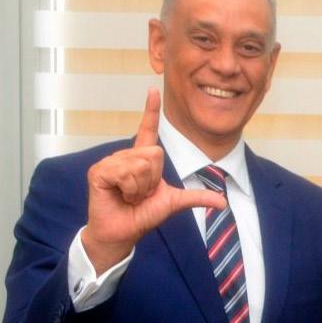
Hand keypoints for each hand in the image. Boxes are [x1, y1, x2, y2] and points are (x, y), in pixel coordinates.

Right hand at [80, 88, 226, 273]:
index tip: (153, 90)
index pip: (148, 130)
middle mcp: (126, 156)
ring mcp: (111, 162)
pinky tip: (120, 196)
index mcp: (142, 159)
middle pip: (154, 155)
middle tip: (140, 194)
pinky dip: (128, 190)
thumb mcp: (173, 203)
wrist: (122, 233)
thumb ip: (196, 197)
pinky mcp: (99, 171)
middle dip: (152, 180)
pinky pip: (124, 174)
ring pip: (140, 165)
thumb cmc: (142, 215)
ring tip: (129, 196)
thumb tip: (223, 203)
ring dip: (139, 188)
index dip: (151, 111)